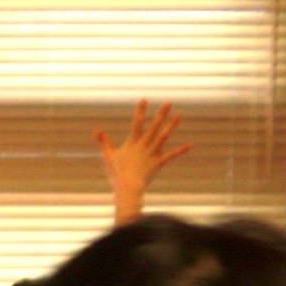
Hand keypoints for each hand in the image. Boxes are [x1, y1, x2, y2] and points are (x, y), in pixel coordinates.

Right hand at [94, 100, 189, 217]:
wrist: (128, 186)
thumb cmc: (117, 172)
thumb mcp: (108, 156)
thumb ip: (104, 142)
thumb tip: (96, 131)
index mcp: (133, 142)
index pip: (137, 123)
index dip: (140, 111)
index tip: (144, 99)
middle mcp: (144, 145)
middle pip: (154, 126)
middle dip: (161, 113)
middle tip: (169, 101)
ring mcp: (153, 153)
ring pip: (164, 136)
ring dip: (172, 125)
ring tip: (179, 114)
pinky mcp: (159, 163)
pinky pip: (171, 155)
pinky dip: (181, 150)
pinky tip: (190, 145)